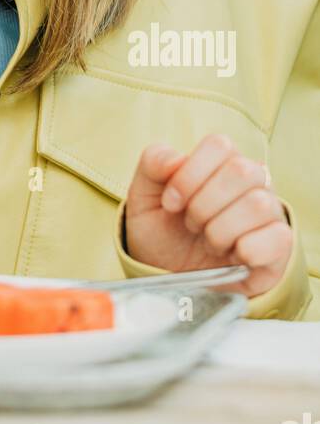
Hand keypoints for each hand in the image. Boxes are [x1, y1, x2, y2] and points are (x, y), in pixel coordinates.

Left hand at [123, 133, 292, 297]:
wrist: (171, 278)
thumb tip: (176, 159)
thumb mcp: (144, 196)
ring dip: (221, 230)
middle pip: (241, 170)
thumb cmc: (162, 232)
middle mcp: (252, 182)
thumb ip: (153, 164)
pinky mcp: (280, 248)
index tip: (171, 203)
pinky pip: (278, 238)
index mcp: (221, 162)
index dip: (189, 175)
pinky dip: (246, 250)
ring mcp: (269, 213)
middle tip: (191, 224)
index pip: (220, 145)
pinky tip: (231, 257)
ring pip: (258, 204)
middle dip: (203, 204)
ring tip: (209, 241)